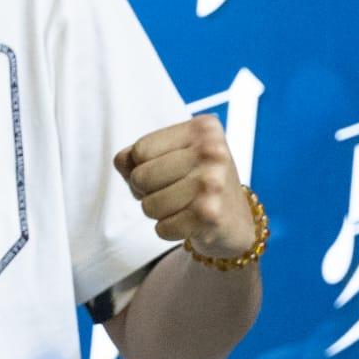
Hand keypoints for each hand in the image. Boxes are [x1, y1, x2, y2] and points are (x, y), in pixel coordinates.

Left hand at [115, 115, 253, 259]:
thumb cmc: (197, 182)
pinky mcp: (210, 215)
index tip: (165, 172)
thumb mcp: (172, 155)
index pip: (139, 151)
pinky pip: (161, 228)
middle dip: (146, 192)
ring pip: (148, 206)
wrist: (236, 221)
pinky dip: (169, 230)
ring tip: (181, 206)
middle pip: (140, 177)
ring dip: (157, 212)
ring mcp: (213, 183)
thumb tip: (122, 162)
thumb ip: (137, 154)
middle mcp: (212, 152)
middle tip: (172, 192)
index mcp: (203, 129)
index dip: (140, 167)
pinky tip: (190, 222)